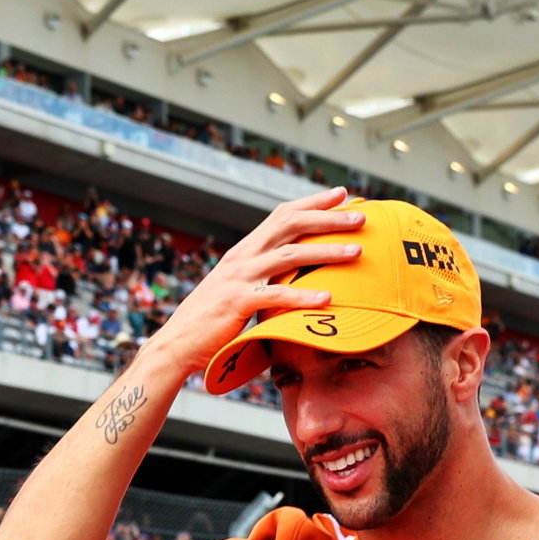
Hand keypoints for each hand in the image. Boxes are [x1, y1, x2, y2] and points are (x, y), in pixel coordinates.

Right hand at [146, 190, 365, 381]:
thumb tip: (294, 279)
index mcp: (244, 251)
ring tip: (357, 251)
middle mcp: (243, 256)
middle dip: (329, 218)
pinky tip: (327, 300)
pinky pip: (277, 297)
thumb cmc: (212, 323)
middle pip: (291, 225)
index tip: (344, 195)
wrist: (176, 344)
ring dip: (327, 251)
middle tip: (362, 216)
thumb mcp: (239, 291)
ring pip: (290, 255)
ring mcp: (239, 278)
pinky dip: (303, 297)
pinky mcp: (237, 302)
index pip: (282, 215)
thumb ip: (263, 279)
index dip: (313, 202)